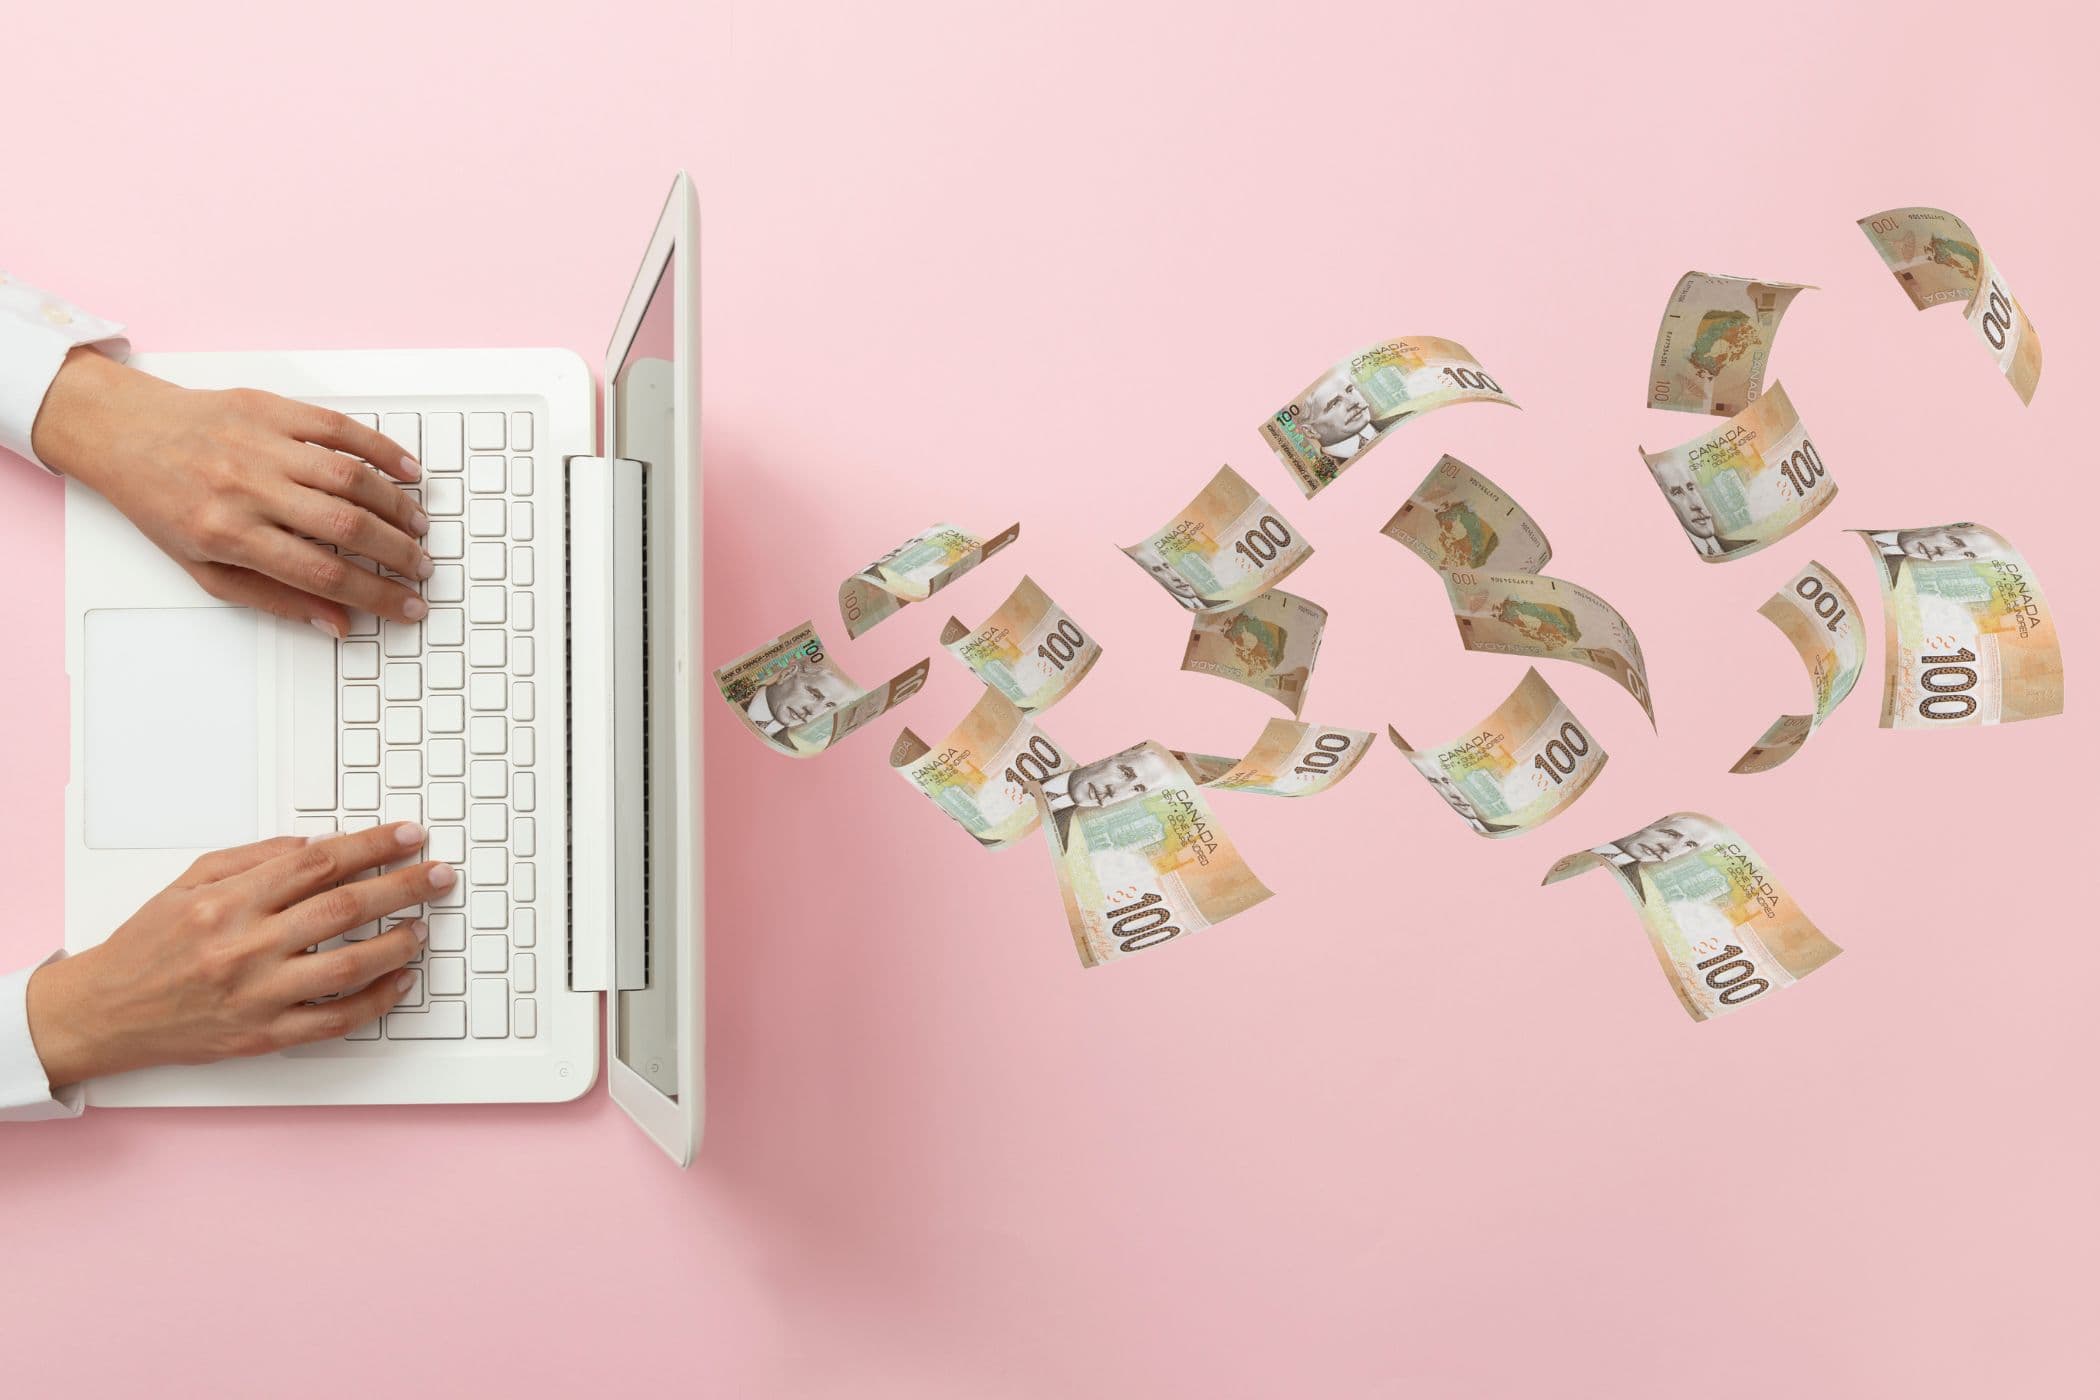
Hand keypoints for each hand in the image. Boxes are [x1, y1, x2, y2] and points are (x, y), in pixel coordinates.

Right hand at [24, 824, 454, 1086]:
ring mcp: (257, 995)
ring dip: (397, 943)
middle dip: (402, 886)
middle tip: (439, 874)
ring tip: (423, 926)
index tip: (408, 835)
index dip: (371, 845)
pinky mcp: (264, 1035)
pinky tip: (400, 980)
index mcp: (227, 903)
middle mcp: (245, 947)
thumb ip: (252, 858)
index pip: (318, 863)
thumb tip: (316, 845)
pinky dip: (376, 1001)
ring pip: (348, 967)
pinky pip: (335, 1021)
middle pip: (344, 909)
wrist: (103, 1012)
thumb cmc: (147, 945)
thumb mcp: (188, 882)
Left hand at [33, 348, 432, 634]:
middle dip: (398, 554)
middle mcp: (245, 487)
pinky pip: (340, 428)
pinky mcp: (271, 409)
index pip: (322, 574)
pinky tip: (407, 471)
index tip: (408, 605)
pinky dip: (382, 449)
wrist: (124, 433)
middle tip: (422, 568)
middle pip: (347, 526)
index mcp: (226, 533)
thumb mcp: (204, 569)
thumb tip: (337, 624)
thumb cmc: (162, 502)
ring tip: (417, 526)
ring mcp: (260, 444)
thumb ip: (273, 599)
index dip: (377, 595)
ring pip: (351, 477)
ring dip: (397, 506)